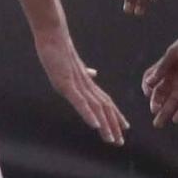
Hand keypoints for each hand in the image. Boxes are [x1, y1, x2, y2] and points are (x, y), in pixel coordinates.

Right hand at [35, 28, 128, 145]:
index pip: (105, 101)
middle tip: (120, 142)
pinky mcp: (67, 83)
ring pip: (95, 108)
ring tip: (112, 139)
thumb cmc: (59, 48)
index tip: (125, 128)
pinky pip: (80, 102)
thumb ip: (84, 72)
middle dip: (112, 125)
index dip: (115, 115)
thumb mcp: (72, 64)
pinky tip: (96, 126)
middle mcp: (86, 85)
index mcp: (86, 82)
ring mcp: (77, 85)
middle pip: (104, 107)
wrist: (53, 35)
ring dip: (104, 125)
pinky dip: (89, 114)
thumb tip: (93, 73)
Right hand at [141, 23, 177, 127]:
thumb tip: (149, 82)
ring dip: (166, 113)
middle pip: (161, 95)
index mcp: (166, 68)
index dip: (147, 88)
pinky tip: (176, 119)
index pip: (151, 82)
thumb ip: (162, 67)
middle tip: (154, 112)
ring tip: (158, 124)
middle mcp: (174, 78)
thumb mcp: (173, 53)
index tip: (148, 93)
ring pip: (173, 102)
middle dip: (156, 104)